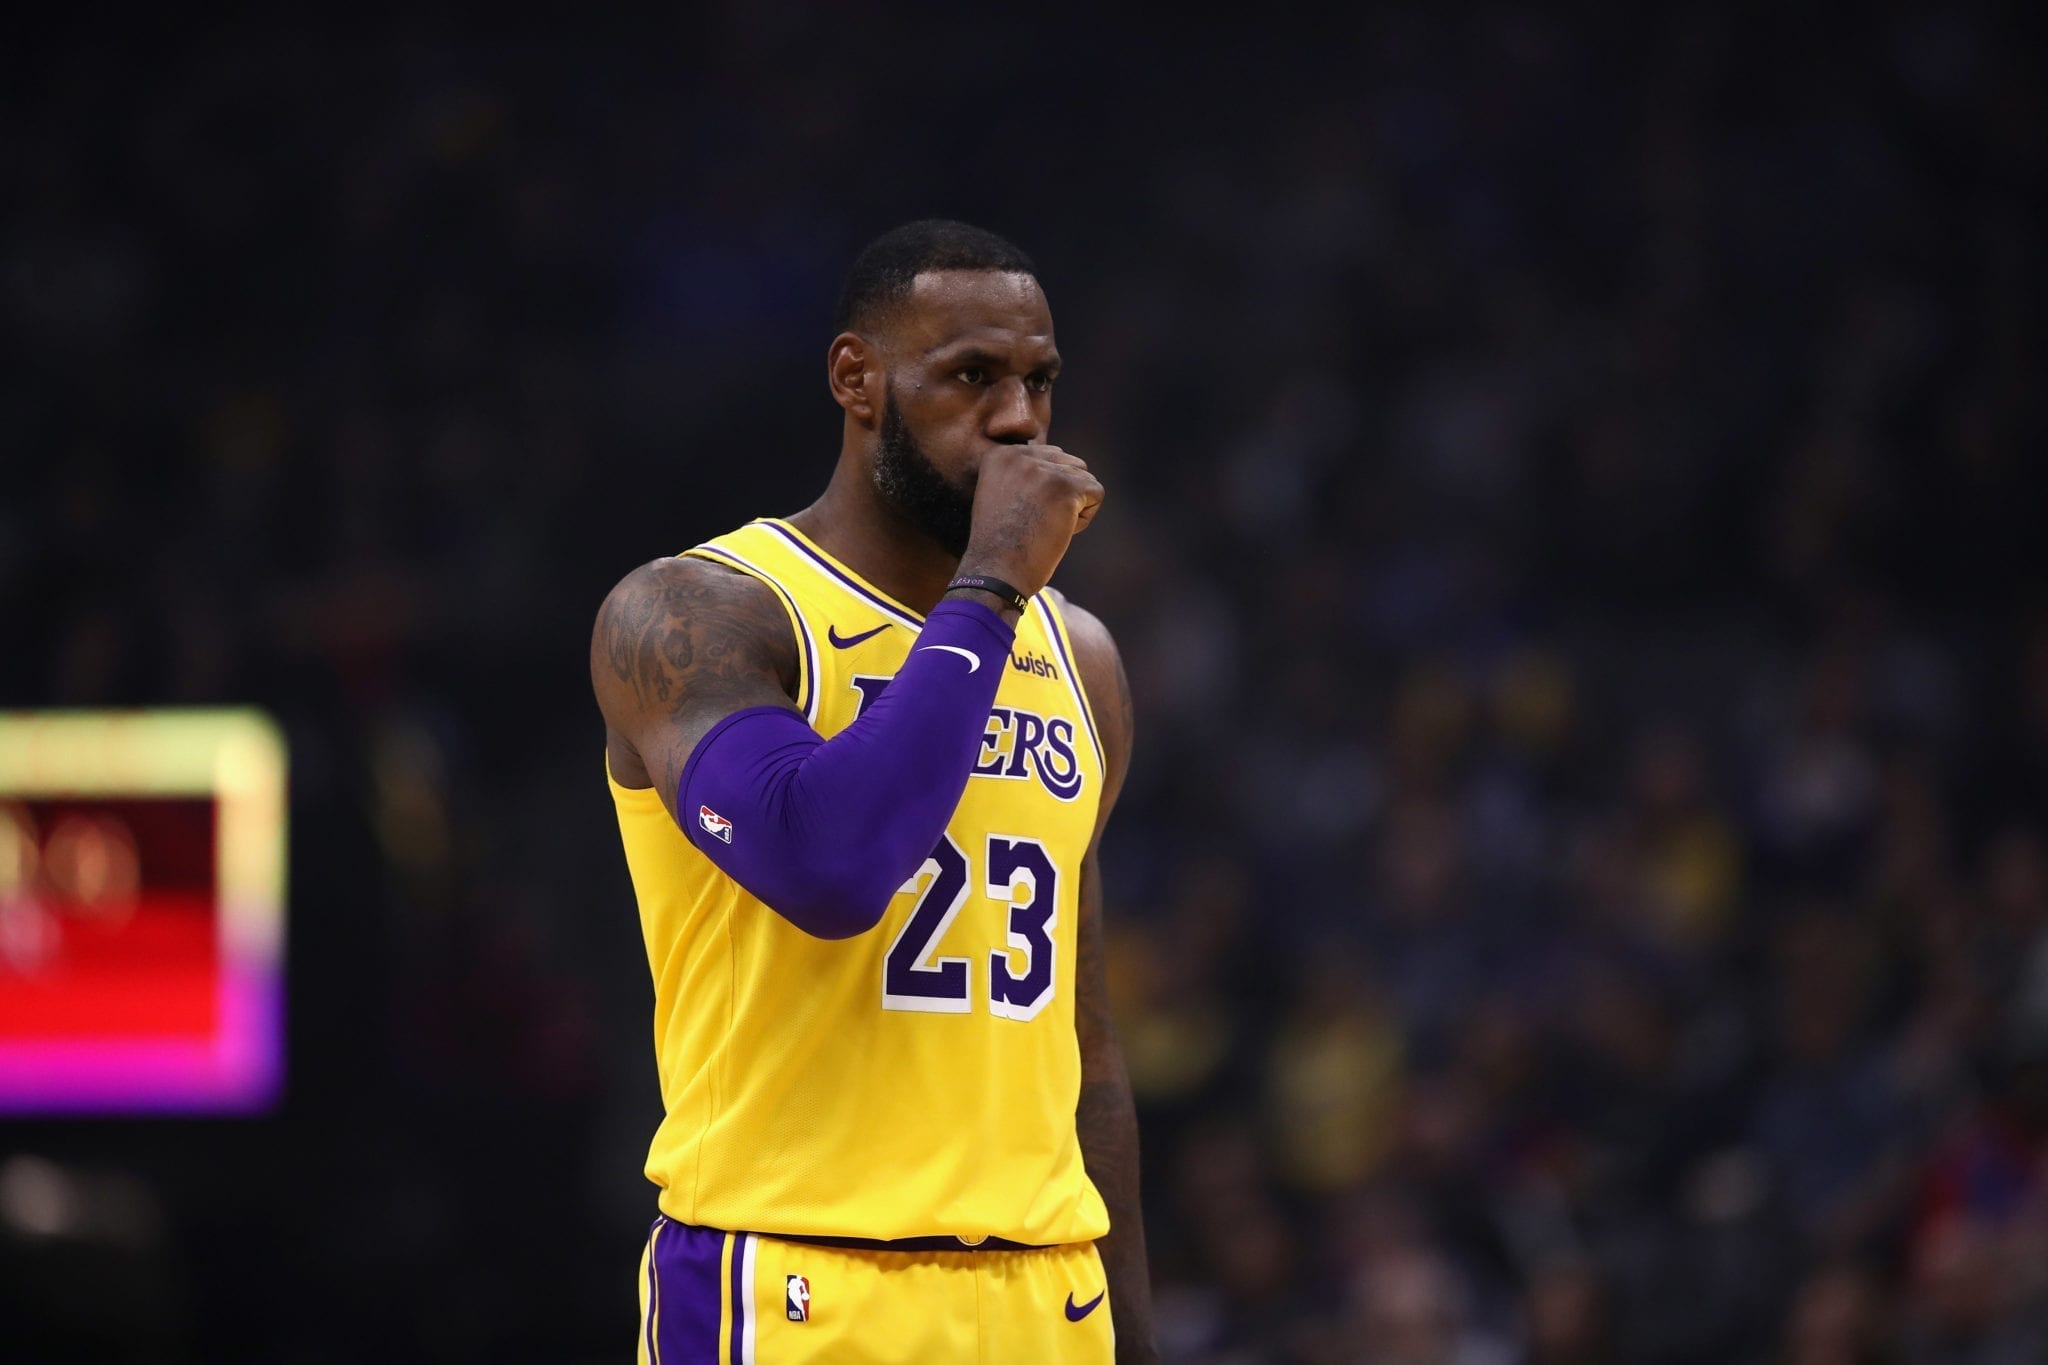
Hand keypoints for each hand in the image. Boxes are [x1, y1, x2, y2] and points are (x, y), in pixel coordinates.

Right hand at [955, 443, 1103, 596]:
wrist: (997, 573)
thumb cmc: (1001, 545)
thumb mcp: (1002, 495)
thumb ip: (1025, 474)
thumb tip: (1066, 466)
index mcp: (1001, 455)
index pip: (1048, 457)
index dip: (1044, 492)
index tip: (1021, 514)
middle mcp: (1020, 455)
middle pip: (1068, 464)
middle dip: (1062, 495)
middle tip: (1035, 522)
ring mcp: (1044, 469)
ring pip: (1084, 479)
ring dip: (1073, 507)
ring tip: (1044, 527)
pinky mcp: (1066, 487)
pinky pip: (1096, 493)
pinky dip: (1083, 519)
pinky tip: (1058, 531)